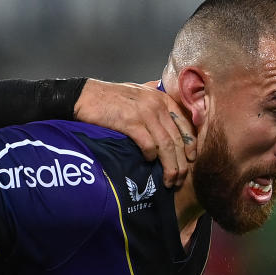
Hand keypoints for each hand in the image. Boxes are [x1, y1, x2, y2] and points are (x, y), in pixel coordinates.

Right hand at [74, 80, 195, 187]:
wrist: (84, 96)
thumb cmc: (109, 98)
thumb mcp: (138, 93)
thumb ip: (155, 102)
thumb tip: (168, 116)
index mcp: (162, 98)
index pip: (186, 124)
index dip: (191, 145)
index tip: (191, 161)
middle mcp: (157, 104)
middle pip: (177, 139)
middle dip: (182, 163)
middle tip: (180, 179)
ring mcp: (144, 113)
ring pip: (166, 145)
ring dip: (170, 166)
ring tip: (169, 180)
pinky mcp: (130, 122)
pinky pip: (148, 144)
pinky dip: (151, 156)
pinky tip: (148, 162)